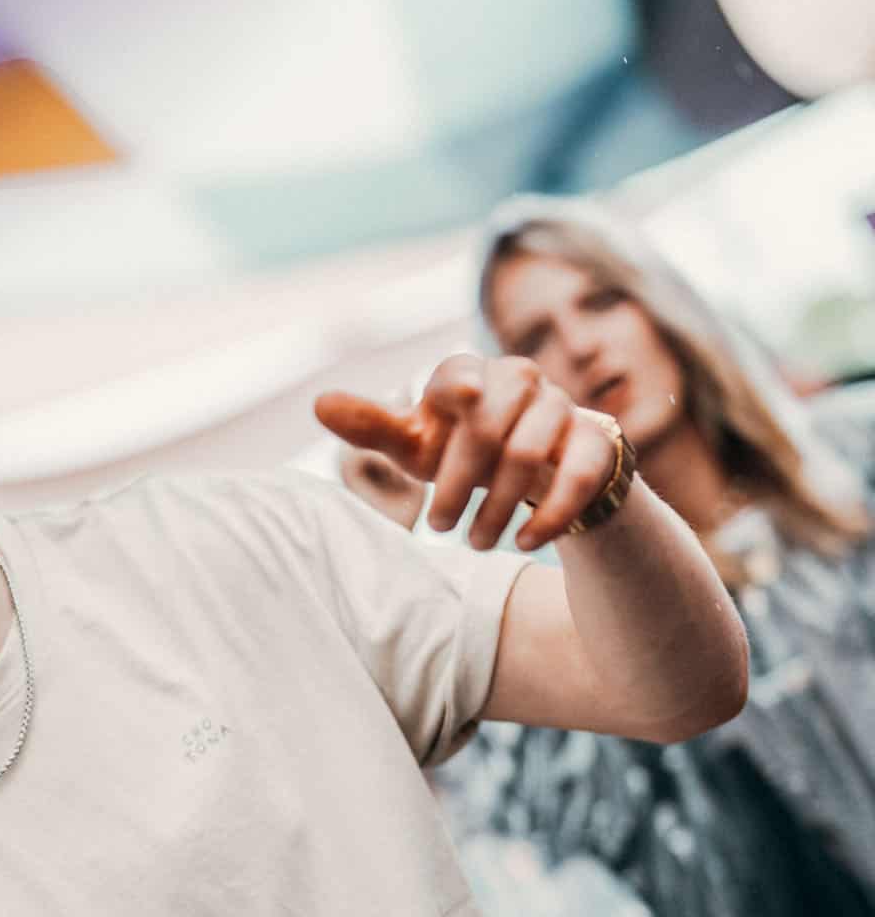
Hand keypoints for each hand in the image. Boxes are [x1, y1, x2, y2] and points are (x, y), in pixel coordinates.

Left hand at [315, 352, 624, 551]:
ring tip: (473, 542)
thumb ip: (373, 426)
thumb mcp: (419, 445)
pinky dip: (550, 514)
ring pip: (531, 454)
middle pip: (489, 427)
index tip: (462, 401)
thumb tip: (318, 403)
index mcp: (474, 374)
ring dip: (497, 508)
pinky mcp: (597, 442)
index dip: (461, 385)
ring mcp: (564, 409)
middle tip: (439, 526)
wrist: (544, 476)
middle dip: (459, 483)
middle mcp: (522, 380)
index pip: (459, 374)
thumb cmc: (467, 453)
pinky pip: (578, 475)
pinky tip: (525, 541)